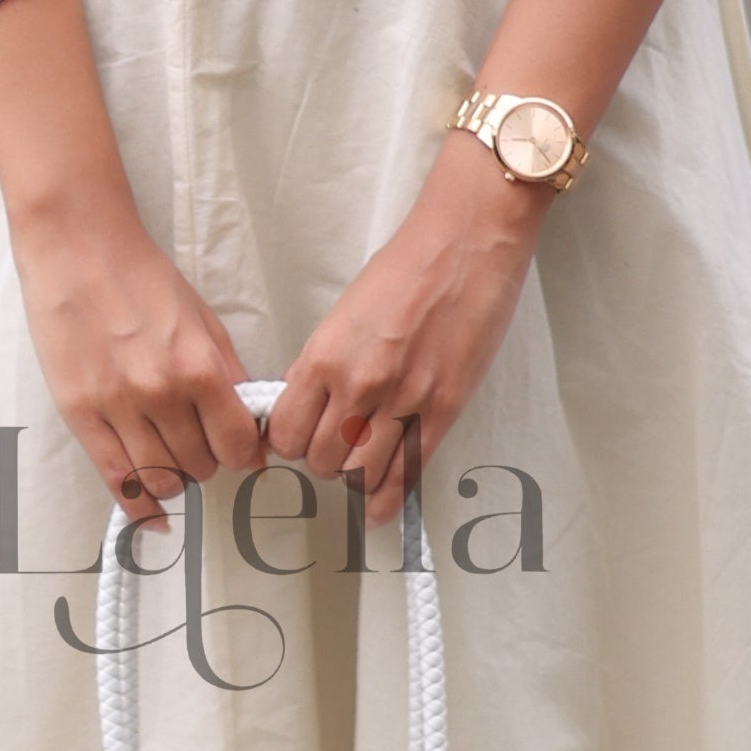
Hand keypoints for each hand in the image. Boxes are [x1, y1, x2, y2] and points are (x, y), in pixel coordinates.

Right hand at [10, 185, 265, 521]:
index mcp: (198, 367)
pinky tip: (152, 516)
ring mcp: (116, 407)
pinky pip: (117, 479)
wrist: (77, 249)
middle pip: (200, 465)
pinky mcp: (80, 413)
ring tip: (172, 458)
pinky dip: (139, 505)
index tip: (240, 452)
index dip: (243, 454)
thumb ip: (228, 375)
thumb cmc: (140, 276)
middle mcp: (160, 394)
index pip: (237, 445)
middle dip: (207, 460)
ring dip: (176, 477)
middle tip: (200, 443)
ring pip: (162, 478)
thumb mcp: (203, 319)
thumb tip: (251, 427)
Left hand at [269, 138, 543, 521]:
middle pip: (321, 460)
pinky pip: (407, 474)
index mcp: (325, 355)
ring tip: (363, 461)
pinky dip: (388, 498)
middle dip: (324, 460)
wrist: (466, 245)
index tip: (299, 438)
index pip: (284, 431)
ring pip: (361, 475)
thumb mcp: (345, 312)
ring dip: (357, 475)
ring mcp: (403, 402)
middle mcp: (358, 385)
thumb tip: (307, 399)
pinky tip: (380, 505)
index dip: (289, 441)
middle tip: (336, 446)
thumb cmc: (407, 266)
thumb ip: (324, 360)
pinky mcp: (443, 411)